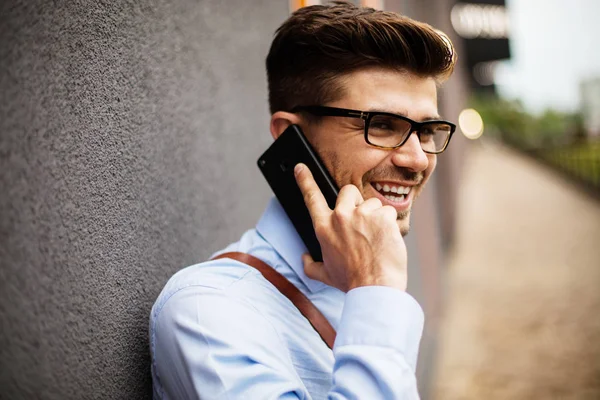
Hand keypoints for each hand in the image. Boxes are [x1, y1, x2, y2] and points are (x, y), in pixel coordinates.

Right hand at [294, 163, 407, 291]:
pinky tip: (387, 240)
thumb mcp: (325, 275)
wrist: (375, 287)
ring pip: (372, 203)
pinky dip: (390, 225)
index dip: (305, 180)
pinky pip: (388, 212)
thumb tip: (304, 258)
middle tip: (362, 221)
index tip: (300, 168)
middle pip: (348, 191)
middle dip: (356, 201)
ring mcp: (362, 214)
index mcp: (324, 228)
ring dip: (376, 217)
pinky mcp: (382, 216)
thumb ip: (310, 265)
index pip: (311, 197)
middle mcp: (340, 217)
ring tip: (376, 239)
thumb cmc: (351, 282)